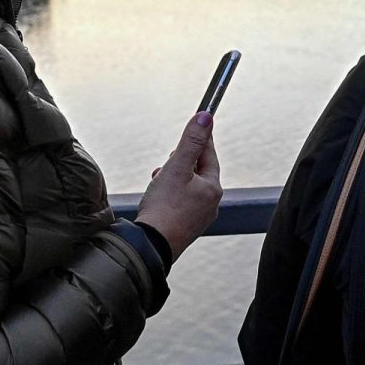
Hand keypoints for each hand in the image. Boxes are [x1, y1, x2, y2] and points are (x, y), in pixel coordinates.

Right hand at [134, 112, 222, 260]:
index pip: (209, 154)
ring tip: (158, 181)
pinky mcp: (186, 228)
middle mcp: (211, 203)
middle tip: (168, 162)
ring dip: (173, 179)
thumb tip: (206, 117)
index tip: (197, 124)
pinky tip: (157, 198)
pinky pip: (181, 203)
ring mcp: (199, 217)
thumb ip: (191, 141)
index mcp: (213, 188)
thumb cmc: (164, 208)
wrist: (151, 246)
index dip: (200, 138)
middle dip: (181, 162)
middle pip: (198, 171)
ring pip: (188, 187)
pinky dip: (170, 195)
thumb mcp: (177, 167)